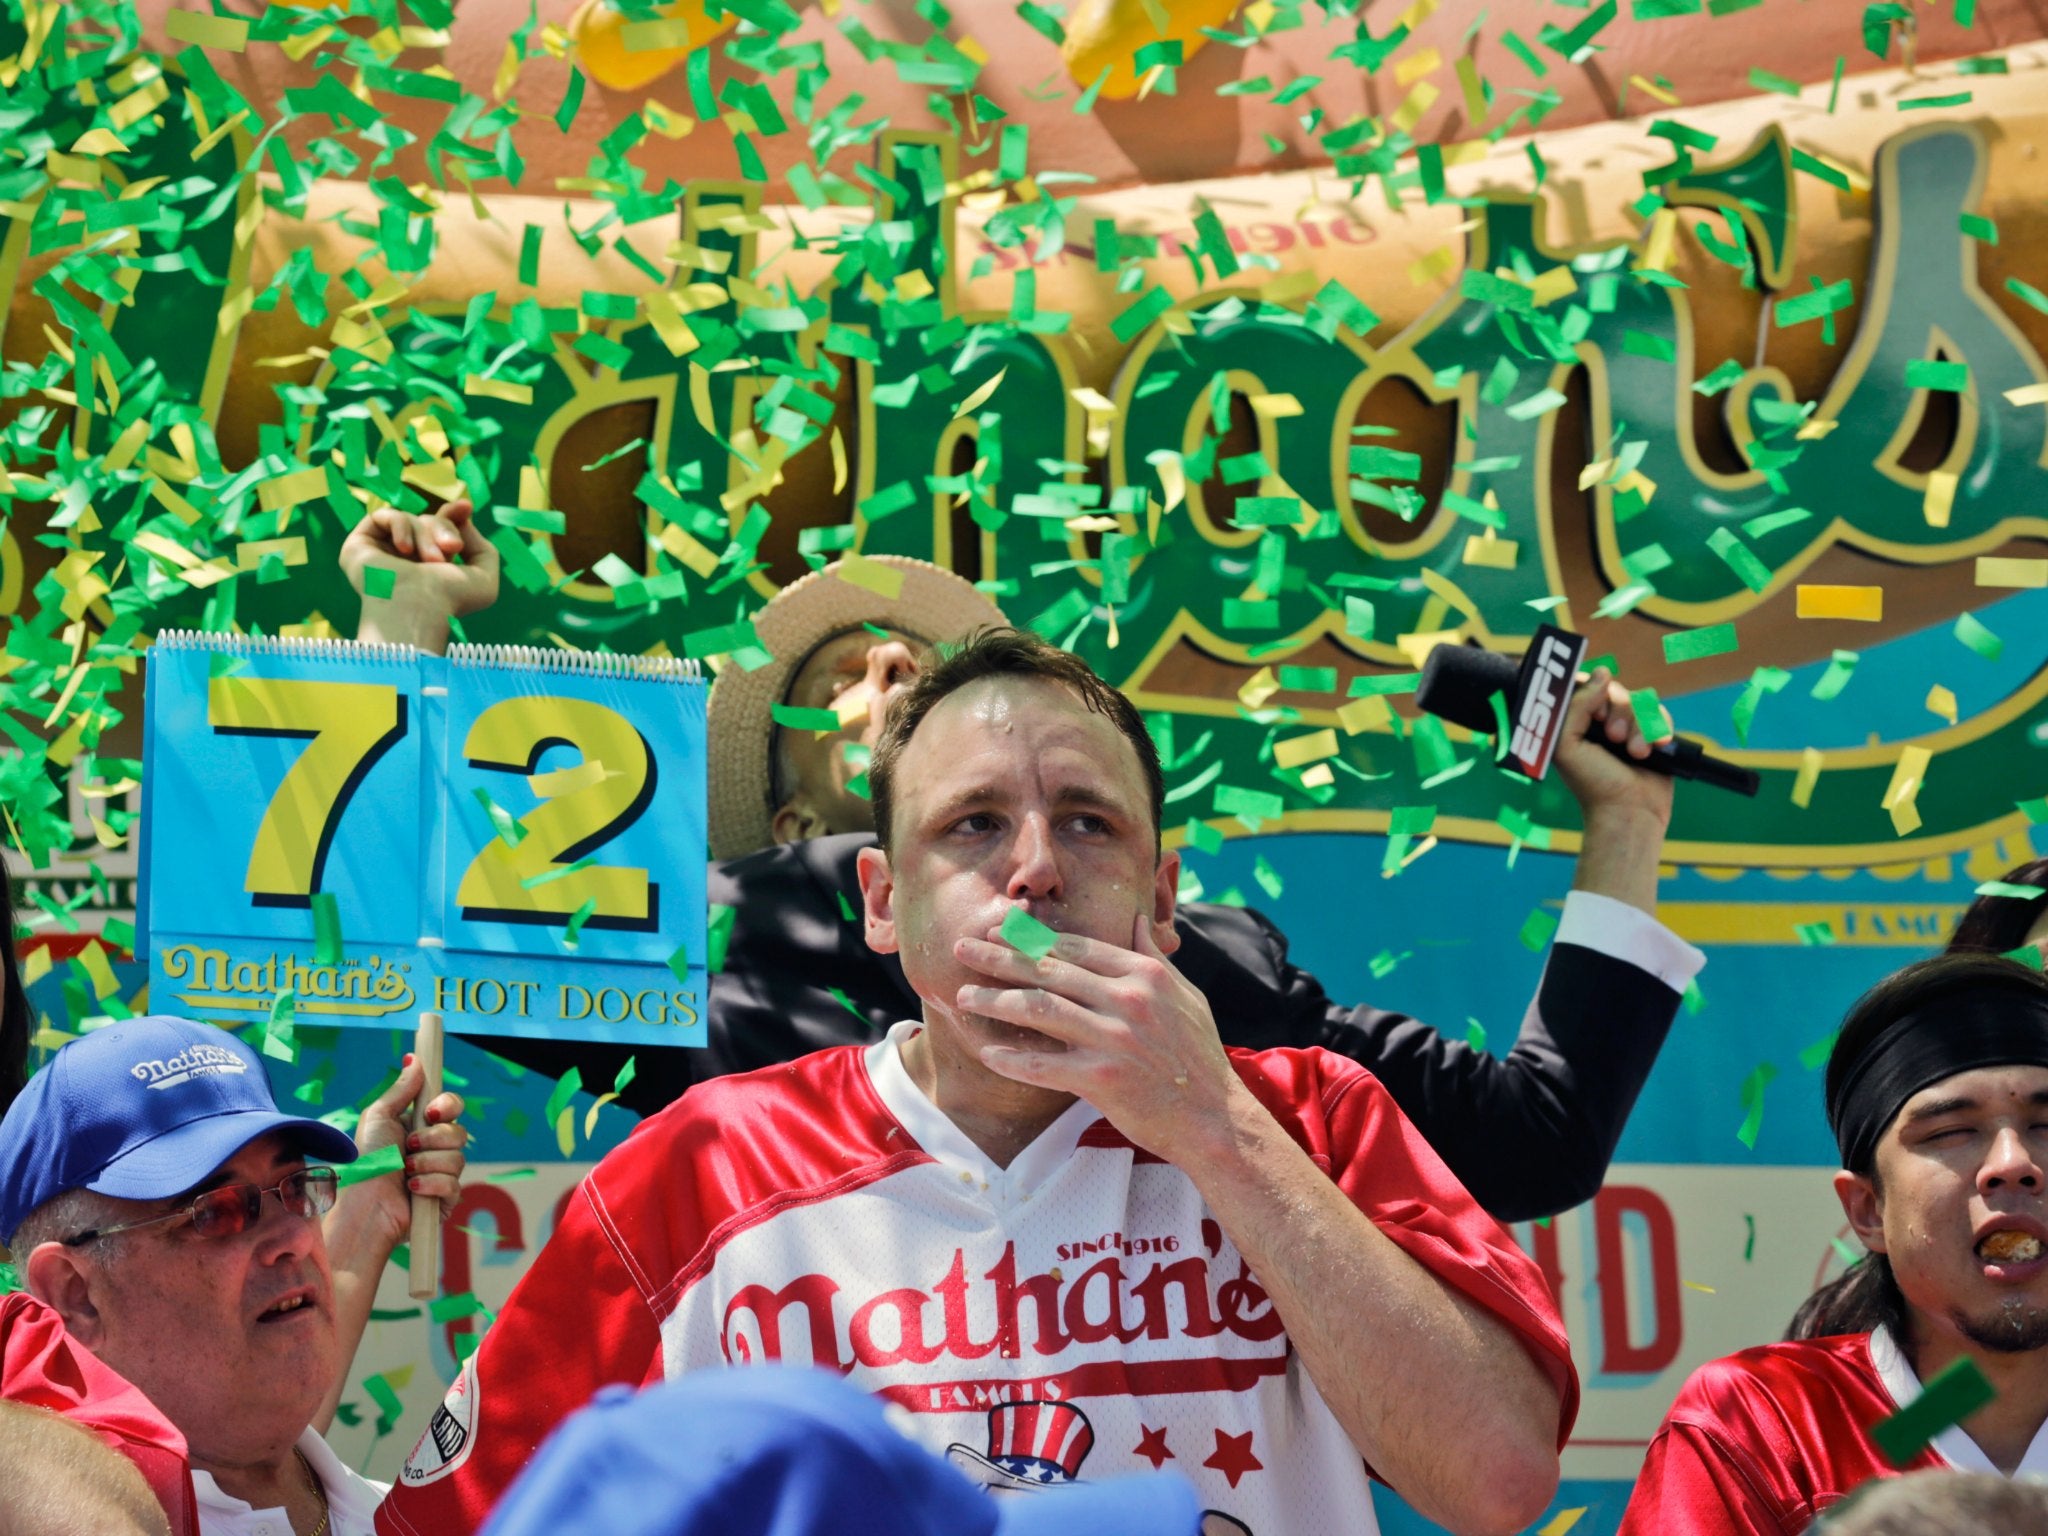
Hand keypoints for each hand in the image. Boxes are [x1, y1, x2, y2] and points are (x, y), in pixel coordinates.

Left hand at [326, 1054, 468, 1260]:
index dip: (447, 1106)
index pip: (452, 1107)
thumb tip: (415, 1059)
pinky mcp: (445, 1199)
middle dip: (433, 1139)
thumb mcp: (379, 1118)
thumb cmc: (365, 1162)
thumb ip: (402, 1090)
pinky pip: (454, 1184)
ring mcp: (441, 1174)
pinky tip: (412, 1190)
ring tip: (405, 1172)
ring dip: (427, 1163)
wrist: (364, 1205)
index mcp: (420, 1127)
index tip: (430, 1112)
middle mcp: (434, 1149)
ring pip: (458, 1158)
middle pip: (460, 1131)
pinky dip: (430, 1185)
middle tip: (408, 1147)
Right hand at [341, 498, 499, 650]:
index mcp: (429, 568)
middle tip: (452, 549)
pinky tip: (405, 550)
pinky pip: (384, 516)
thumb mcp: (484, 577)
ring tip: (432, 561)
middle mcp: (404, 561)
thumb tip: (462, 518)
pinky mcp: (358, 547)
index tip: (466, 507)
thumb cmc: (452, 600)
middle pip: (429, 520)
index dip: (452, 515)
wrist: (419, 608)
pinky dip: (401, 526)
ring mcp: (381, 555)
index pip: (439, 530)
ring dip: (426, 535)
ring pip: (411, 520)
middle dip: (445, 529)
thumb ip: (482, 547)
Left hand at [958, 913, 1238, 1163]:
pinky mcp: (1102, 1079)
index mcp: (1145, 974)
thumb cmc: (1198, 1056)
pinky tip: (987, 1052)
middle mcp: (1128, 1000)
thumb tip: (1137, 918)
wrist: (1214, 1118)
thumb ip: (1154, 956)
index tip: (998, 930)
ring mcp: (1114, 1039)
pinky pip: (1043, 1064)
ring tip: (963, 997)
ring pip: (1039, 1010)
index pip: (1076, 946)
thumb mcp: (1186, 995)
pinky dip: (1011, 1058)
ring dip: (995, 1001)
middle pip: (1048, 969)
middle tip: (962, 948)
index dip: (1032, 937)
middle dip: (999, 957)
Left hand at [1551, 666, 1674, 832]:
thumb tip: (1600, 673)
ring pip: (1638, 700)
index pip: (1582, 686)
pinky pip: (1660, 713)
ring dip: (1638, 725)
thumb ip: (1575, 707)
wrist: (1630, 812)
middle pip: (1613, 689)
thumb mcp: (1568, 745)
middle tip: (1613, 737)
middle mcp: (1599, 722)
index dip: (1591, 691)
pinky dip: (1658, 729)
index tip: (1597, 714)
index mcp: (1574, 722)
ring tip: (1635, 753)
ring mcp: (1627, 727)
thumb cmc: (1593, 784)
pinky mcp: (1652, 735)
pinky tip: (1653, 750)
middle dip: (1617, 712)